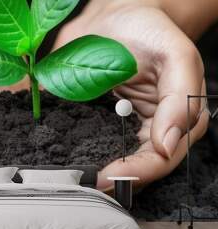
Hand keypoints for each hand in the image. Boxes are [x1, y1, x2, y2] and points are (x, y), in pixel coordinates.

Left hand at [54, 0, 208, 189]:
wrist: (115, 19)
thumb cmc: (148, 31)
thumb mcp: (174, 56)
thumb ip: (179, 100)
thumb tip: (169, 144)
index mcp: (179, 118)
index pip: (161, 159)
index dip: (137, 172)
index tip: (108, 178)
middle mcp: (155, 128)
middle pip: (140, 169)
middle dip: (118, 181)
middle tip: (89, 186)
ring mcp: (128, 128)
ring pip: (119, 164)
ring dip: (103, 176)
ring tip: (80, 182)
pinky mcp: (105, 123)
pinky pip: (98, 146)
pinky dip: (87, 156)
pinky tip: (73, 162)